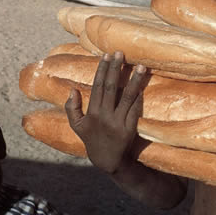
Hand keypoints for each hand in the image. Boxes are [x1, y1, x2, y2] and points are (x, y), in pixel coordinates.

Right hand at [65, 52, 145, 174]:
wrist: (109, 161)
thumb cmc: (92, 140)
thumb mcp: (77, 127)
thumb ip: (71, 108)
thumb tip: (72, 90)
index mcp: (92, 112)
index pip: (98, 86)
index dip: (102, 70)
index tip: (106, 55)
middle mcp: (105, 116)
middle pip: (111, 87)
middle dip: (116, 69)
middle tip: (120, 53)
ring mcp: (119, 122)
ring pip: (127, 96)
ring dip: (134, 80)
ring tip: (140, 66)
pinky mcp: (130, 127)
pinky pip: (135, 109)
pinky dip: (140, 96)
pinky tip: (144, 84)